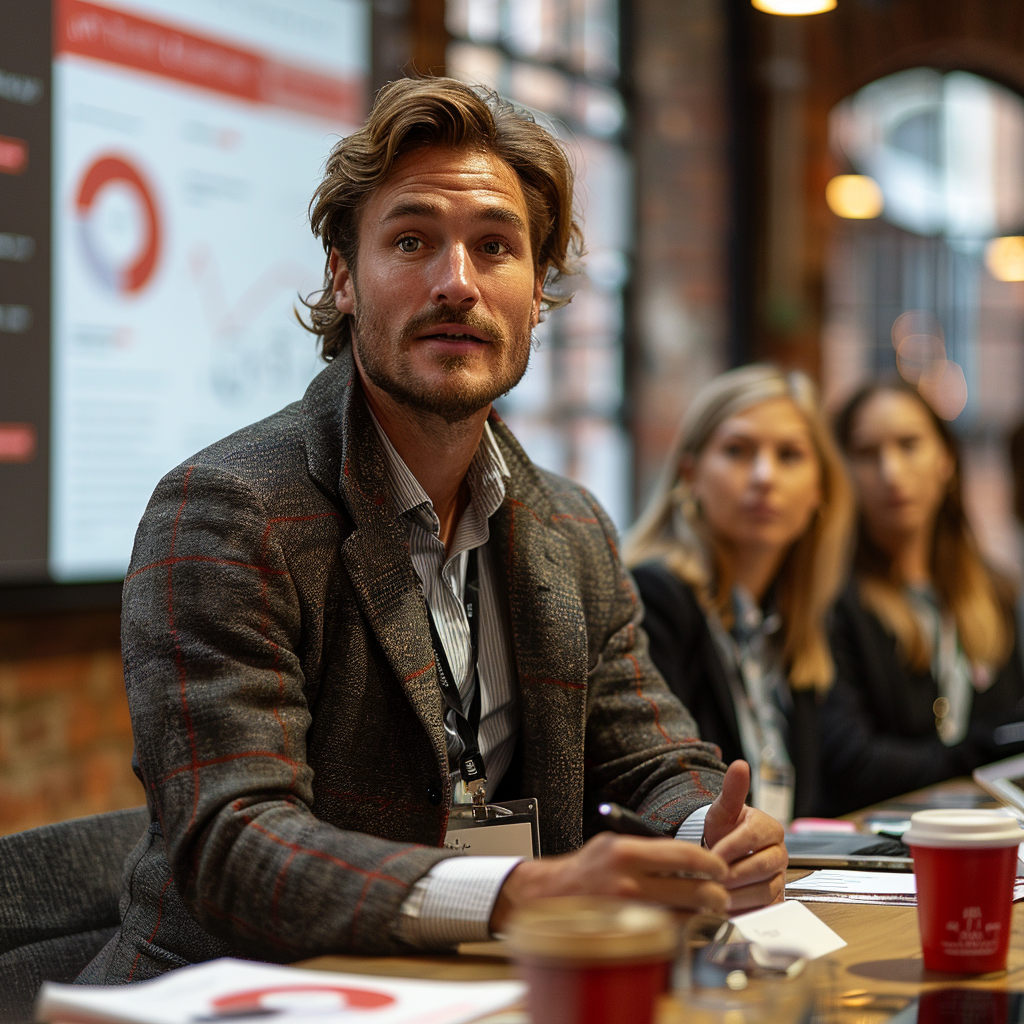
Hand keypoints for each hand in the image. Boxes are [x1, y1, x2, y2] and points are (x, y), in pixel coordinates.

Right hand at [489, 831, 729, 933]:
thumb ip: (648, 851)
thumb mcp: (612, 846)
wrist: (548, 898)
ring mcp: (627, 913)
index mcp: (625, 852)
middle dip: (714, 894)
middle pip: (692, 890)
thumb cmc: (584, 871)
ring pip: (684, 916)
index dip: (709, 862)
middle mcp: (628, 883)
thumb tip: (688, 858)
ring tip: (707, 910)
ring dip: (701, 915)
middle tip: (720, 894)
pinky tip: (685, 924)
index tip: (719, 868)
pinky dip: (681, 930)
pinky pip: (666, 935)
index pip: (684, 854)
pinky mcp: (626, 935)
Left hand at [703, 760, 787, 910]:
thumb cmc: (724, 829)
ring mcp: (779, 878)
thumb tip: (740, 764)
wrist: (723, 853)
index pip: (754, 837)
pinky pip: (765, 908)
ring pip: (765, 889)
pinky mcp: (775, 900)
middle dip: (735, 873)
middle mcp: (779, 853)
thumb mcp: (723, 809)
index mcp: (770, 828)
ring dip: (739, 894)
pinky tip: (725, 908)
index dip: (733, 846)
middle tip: (713, 879)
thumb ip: (732, 789)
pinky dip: (745, 909)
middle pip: (763, 866)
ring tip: (716, 894)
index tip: (713, 854)